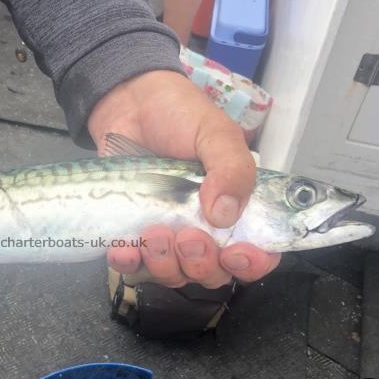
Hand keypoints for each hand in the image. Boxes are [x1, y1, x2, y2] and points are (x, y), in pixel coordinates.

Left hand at [87, 71, 280, 288]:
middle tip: (188, 235)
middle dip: (201, 263)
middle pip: (212, 273)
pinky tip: (123, 248)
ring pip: (174, 274)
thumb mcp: (216, 134)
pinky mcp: (133, 233)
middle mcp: (205, 230)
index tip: (236, 252)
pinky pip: (133, 264)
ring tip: (155, 232)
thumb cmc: (181, 116)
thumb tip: (225, 214)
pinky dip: (129, 262)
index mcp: (236, 209)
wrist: (130, 103)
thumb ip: (232, 169)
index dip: (251, 265)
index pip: (255, 255)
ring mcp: (168, 235)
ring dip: (166, 263)